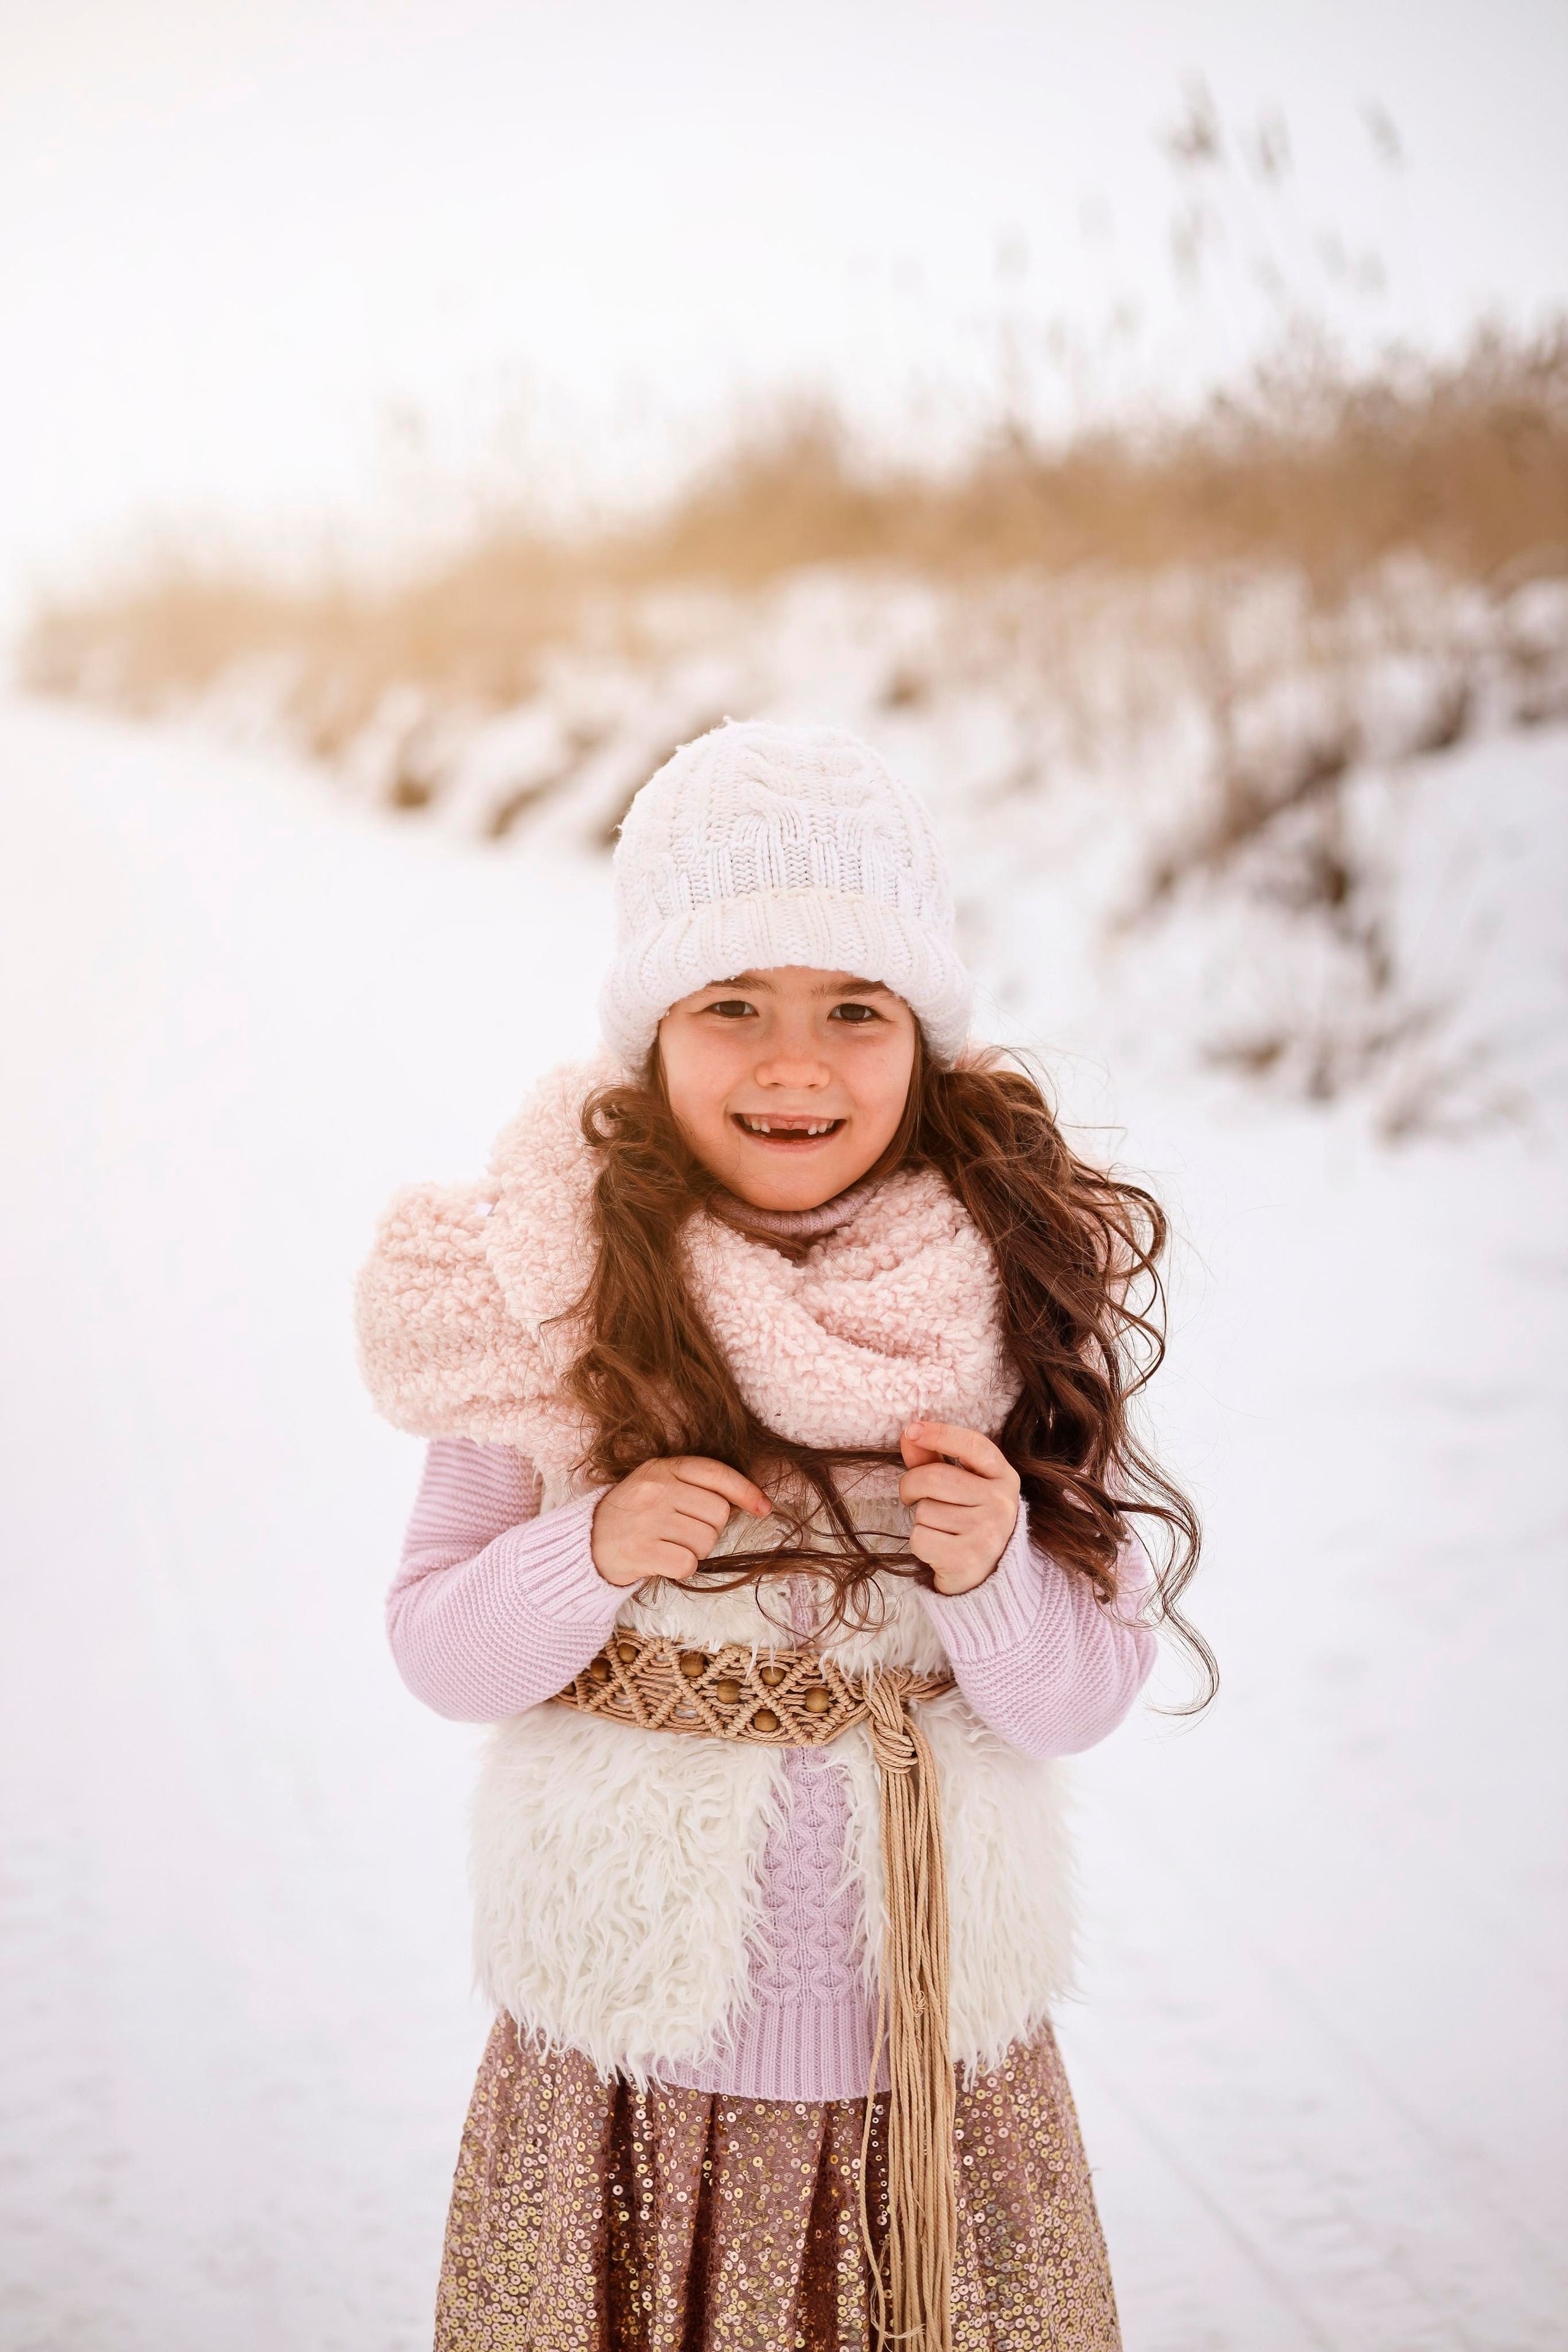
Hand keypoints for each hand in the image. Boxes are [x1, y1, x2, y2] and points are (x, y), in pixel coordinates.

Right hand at [591, 1456, 771, 1588]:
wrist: (585, 1542)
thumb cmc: (631, 1513)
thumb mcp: (657, 1484)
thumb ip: (693, 1485)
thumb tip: (744, 1500)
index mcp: (662, 1468)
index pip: (716, 1473)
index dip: (746, 1491)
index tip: (763, 1507)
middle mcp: (656, 1489)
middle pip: (718, 1513)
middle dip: (711, 1528)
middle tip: (685, 1531)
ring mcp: (648, 1519)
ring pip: (706, 1540)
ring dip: (695, 1549)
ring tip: (670, 1544)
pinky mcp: (641, 1550)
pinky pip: (688, 1563)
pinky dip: (681, 1567)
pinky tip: (663, 1560)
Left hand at [898, 1422, 1020, 1595]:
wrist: (989, 1576)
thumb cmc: (969, 1520)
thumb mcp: (961, 1486)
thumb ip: (934, 1458)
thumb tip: (909, 1434)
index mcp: (1004, 1478)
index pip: (973, 1445)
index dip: (940, 1433)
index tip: (912, 1430)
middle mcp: (1002, 1504)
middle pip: (935, 1478)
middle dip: (911, 1484)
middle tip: (911, 1495)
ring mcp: (988, 1533)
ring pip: (924, 1510)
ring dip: (921, 1520)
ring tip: (941, 1529)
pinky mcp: (968, 1559)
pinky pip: (920, 1538)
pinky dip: (919, 1544)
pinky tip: (938, 1548)